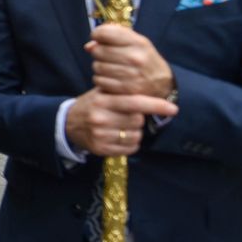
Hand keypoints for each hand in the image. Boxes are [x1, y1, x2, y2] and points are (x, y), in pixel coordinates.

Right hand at [64, 87, 178, 156]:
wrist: (67, 124)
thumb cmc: (92, 105)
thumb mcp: (102, 93)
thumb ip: (122, 91)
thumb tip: (154, 91)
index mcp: (102, 101)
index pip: (135, 103)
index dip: (156, 105)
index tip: (173, 109)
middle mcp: (100, 118)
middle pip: (137, 120)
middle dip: (136, 118)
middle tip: (125, 115)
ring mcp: (99, 135)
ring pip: (135, 136)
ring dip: (134, 132)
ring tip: (120, 127)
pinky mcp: (100, 149)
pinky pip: (129, 148)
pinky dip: (130, 144)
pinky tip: (119, 137)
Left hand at [88, 23, 174, 98]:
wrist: (164, 84)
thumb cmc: (144, 59)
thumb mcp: (135, 43)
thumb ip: (112, 38)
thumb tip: (89, 46)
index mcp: (138, 42)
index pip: (104, 33)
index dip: (97, 34)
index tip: (98, 38)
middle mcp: (135, 58)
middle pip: (98, 51)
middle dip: (98, 52)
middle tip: (106, 55)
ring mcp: (131, 75)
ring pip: (97, 66)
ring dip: (99, 67)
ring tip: (110, 67)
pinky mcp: (125, 90)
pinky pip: (99, 81)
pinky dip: (101, 79)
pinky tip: (111, 78)